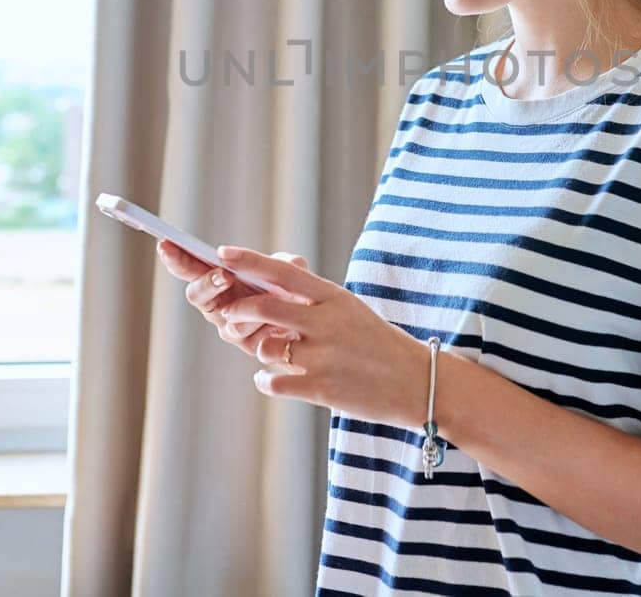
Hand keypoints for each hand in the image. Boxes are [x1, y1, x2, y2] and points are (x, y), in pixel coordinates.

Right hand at [155, 238, 309, 360]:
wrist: (313, 325)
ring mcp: (231, 327)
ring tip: (263, 303)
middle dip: (207, 283)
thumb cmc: (293, 292)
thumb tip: (282, 261)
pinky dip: (266, 326)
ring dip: (245, 308)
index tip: (166, 244)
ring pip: (227, 320)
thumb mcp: (289, 271)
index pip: (191, 267)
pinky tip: (279, 324)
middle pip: (196, 295)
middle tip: (224, 275)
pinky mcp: (249, 346)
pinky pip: (252, 337)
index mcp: (219, 279)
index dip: (176, 257)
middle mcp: (218, 304)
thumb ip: (284, 262)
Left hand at [211, 245, 427, 428]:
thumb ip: (314, 301)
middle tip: (229, 316)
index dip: (250, 260)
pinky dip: (264, 380)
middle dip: (239, 310)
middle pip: (265, 308)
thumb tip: (271, 291)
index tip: (223, 252)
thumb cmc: (379, 343)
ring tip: (268, 354)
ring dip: (258, 350)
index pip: (284, 271)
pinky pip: (274, 382)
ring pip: (265, 347)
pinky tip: (269, 380)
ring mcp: (325, 357)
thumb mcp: (350, 310)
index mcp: (334, 297)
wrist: (417, 382)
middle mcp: (327, 323)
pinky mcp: (323, 389)